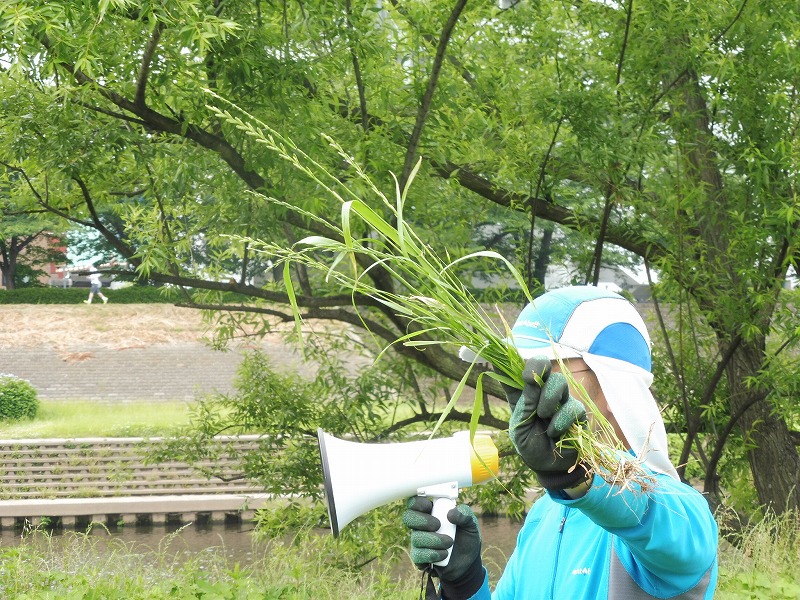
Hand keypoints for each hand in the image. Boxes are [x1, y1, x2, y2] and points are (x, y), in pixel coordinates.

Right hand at [403, 496, 483, 598]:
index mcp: (431, 512)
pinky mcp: (420, 557)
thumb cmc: (467, 538)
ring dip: (434, 540)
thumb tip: (450, 514)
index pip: (414, 502)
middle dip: (423, 521)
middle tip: (438, 525)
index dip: (417, 502)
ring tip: (449, 542)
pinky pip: (418, 554)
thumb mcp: (471, 524)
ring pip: (416, 538)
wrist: (468, 562)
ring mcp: (419, 541)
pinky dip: (432, 554)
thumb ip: (464, 514)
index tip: (429, 506)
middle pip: (408, 517)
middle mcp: (422, 525)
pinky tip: (444, 554)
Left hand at [505, 356, 589, 489]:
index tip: (510, 356)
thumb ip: (524, 401)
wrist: (549, 467)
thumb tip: (516, 374)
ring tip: (544, 418)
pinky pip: (573, 405)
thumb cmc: (530, 445)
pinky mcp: (576, 412)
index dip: (513, 357)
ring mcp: (560, 399)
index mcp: (523, 392)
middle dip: (537, 373)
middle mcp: (542, 391)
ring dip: (549, 400)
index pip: (518, 366)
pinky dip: (562, 419)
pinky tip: (555, 432)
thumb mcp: (520, 426)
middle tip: (531, 387)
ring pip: (559, 382)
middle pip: (543, 364)